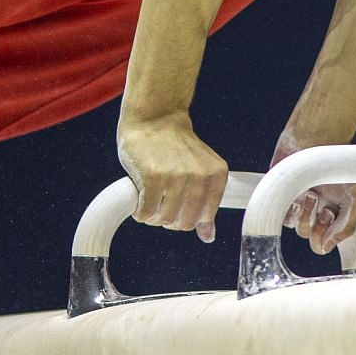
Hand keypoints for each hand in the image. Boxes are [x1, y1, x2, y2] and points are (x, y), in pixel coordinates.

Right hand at [117, 114, 228, 242]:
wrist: (155, 116)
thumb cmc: (175, 146)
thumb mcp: (199, 171)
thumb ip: (205, 202)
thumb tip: (209, 238)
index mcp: (216, 175)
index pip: (202, 218)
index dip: (185, 217)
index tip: (175, 206)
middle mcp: (199, 177)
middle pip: (183, 223)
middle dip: (168, 220)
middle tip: (159, 204)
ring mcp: (176, 177)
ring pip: (164, 220)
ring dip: (152, 216)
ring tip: (149, 199)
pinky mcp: (152, 177)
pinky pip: (146, 213)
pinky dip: (139, 212)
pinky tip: (139, 199)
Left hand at [270, 138, 355, 255]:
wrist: (315, 141)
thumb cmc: (340, 166)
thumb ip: (347, 226)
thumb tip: (326, 246)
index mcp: (340, 218)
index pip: (334, 244)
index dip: (331, 242)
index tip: (331, 233)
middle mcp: (322, 216)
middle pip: (315, 242)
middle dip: (320, 229)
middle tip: (326, 211)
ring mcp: (304, 209)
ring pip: (301, 231)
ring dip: (308, 215)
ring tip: (313, 195)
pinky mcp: (287, 201)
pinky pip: (286, 220)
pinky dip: (292, 212)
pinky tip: (299, 197)